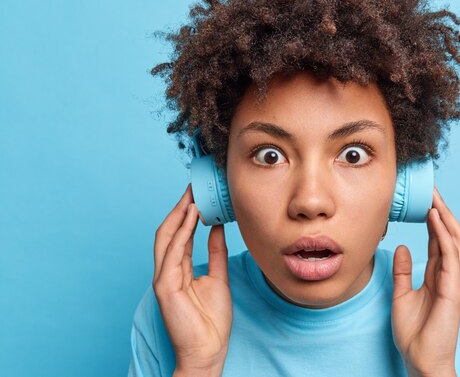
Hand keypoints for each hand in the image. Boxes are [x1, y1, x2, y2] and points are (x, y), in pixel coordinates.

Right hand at [153, 184, 231, 374]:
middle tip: (193, 188)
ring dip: (178, 215)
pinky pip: (172, 252)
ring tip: (192, 196)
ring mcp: (163, 278)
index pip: (178, 234)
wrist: (208, 349)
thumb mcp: (218, 276)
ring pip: (166, 237)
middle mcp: (167, 270)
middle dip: (179, 208)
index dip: (186, 213)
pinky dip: (181, 232)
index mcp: (177, 269)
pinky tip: (191, 217)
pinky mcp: (164, 286)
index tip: (198, 195)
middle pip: (168, 231)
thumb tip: (217, 227)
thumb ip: (215, 251)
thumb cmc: (212, 319)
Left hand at [391, 186, 459, 376]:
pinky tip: (434, 219)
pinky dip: (443, 234)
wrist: (421, 359)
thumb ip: (402, 271)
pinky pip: (451, 255)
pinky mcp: (453, 289)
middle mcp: (448, 274)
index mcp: (438, 275)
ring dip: (445, 217)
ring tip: (434, 196)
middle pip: (450, 235)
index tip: (424, 199)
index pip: (438, 240)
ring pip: (455, 240)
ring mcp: (453, 281)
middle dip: (442, 211)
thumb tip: (400, 247)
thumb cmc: (414, 332)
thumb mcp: (401, 294)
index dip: (433, 218)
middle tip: (431, 189)